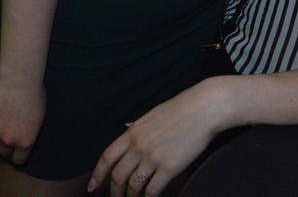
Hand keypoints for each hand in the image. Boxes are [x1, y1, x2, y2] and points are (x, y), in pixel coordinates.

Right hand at [0, 77, 46, 165]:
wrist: (19, 81)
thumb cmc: (35, 95)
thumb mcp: (38, 118)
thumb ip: (29, 132)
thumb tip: (23, 138)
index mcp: (26, 142)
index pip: (18, 159)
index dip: (17, 155)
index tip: (16, 150)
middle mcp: (9, 140)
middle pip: (3, 152)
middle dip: (5, 145)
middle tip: (8, 134)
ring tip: (0, 124)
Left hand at [90, 79, 231, 196]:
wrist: (204, 109)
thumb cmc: (182, 110)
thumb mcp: (152, 117)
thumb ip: (139, 131)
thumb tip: (130, 140)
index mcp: (133, 132)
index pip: (107, 157)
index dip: (98, 175)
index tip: (93, 187)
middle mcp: (139, 146)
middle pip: (118, 176)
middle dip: (114, 191)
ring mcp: (154, 157)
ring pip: (134, 186)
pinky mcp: (170, 167)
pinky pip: (153, 190)